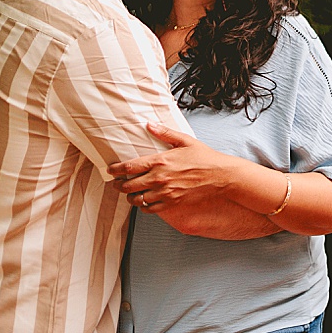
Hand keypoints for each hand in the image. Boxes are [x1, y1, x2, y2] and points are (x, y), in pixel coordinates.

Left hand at [108, 122, 234, 212]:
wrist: (220, 177)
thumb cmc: (205, 158)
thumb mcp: (185, 141)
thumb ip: (165, 133)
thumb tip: (149, 124)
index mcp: (160, 161)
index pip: (130, 167)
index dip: (116, 170)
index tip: (111, 170)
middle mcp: (159, 178)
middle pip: (129, 185)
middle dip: (119, 185)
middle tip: (116, 183)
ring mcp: (165, 193)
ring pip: (137, 198)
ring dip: (130, 196)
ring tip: (129, 193)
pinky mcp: (171, 203)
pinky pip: (150, 208)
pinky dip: (144, 206)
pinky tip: (144, 202)